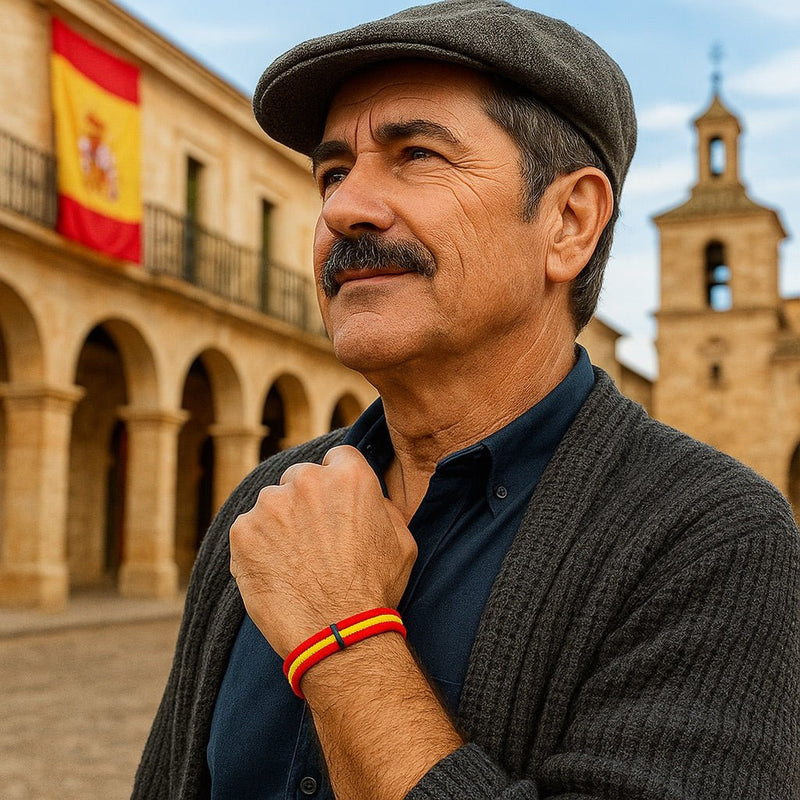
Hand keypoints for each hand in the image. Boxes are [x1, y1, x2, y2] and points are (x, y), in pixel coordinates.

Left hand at [229, 445, 417, 657]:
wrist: (338, 634)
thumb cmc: (375, 590)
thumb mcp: (402, 541)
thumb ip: (383, 506)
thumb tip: (370, 497)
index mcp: (348, 476)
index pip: (337, 458)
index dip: (337, 481)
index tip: (336, 504)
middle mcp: (306, 480)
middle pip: (301, 477)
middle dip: (306, 500)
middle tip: (315, 538)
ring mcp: (270, 505)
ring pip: (272, 503)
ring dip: (280, 522)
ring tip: (295, 561)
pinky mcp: (243, 532)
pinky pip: (248, 530)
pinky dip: (258, 547)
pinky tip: (276, 571)